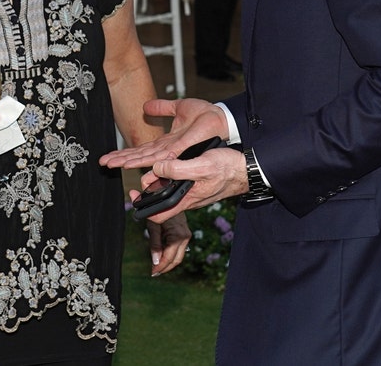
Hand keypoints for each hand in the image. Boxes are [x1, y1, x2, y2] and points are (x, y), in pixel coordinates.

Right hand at [99, 98, 227, 169]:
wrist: (222, 118)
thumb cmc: (205, 115)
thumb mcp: (179, 107)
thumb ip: (162, 108)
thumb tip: (145, 106)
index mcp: (166, 142)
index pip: (141, 149)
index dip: (124, 152)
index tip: (109, 156)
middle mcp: (167, 149)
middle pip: (139, 156)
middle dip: (120, 159)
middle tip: (102, 163)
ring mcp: (174, 151)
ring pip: (146, 158)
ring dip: (128, 161)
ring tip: (112, 164)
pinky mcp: (181, 148)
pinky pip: (161, 156)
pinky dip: (146, 161)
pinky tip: (134, 164)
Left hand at [129, 147, 248, 223]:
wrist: (247, 169)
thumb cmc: (227, 168)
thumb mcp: (200, 165)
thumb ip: (177, 169)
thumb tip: (157, 168)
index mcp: (185, 199)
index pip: (157, 216)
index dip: (143, 209)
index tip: (134, 195)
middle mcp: (187, 199)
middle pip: (160, 202)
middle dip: (148, 190)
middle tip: (144, 176)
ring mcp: (192, 192)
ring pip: (168, 192)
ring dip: (158, 181)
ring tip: (154, 167)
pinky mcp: (196, 184)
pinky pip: (178, 184)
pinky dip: (169, 176)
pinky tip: (168, 164)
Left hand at [146, 212, 190, 276]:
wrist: (169, 198)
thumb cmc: (159, 209)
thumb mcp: (153, 225)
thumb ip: (155, 244)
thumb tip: (155, 261)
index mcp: (178, 235)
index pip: (169, 257)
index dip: (161, 266)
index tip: (153, 272)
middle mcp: (185, 236)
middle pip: (177, 259)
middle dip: (165, 268)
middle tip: (154, 273)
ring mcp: (186, 235)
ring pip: (179, 256)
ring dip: (168, 263)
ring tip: (157, 268)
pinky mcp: (185, 234)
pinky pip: (179, 249)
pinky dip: (170, 255)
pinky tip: (161, 258)